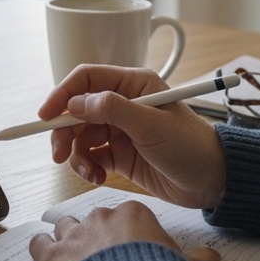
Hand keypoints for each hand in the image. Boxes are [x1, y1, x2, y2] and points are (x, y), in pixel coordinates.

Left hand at [28, 201, 220, 260]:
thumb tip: (211, 257)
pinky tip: (48, 259)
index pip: (127, 217)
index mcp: (134, 214)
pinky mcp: (52, 257)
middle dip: (100, 238)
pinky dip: (42, 251)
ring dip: (70, 241)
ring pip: (66, 226)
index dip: (130, 236)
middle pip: (96, 220)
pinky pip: (39, 244)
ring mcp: (74, 235)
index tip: (132, 253)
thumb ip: (202, 259)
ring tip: (77, 260)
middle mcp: (101, 218)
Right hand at [39, 65, 226, 209]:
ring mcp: (121, 130)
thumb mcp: (151, 125)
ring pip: (80, 137)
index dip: (63, 94)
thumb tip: (76, 103)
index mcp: (133, 85)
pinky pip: (91, 157)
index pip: (87, 79)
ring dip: (77, 155)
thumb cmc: (191, 146)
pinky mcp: (120, 155)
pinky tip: (99, 177)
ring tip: (90, 173)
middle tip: (58, 154)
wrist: (213, 181)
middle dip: (64, 132)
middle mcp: (124, 104)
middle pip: (77, 110)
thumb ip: (112, 109)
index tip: (46, 116)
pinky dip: (88, 168)